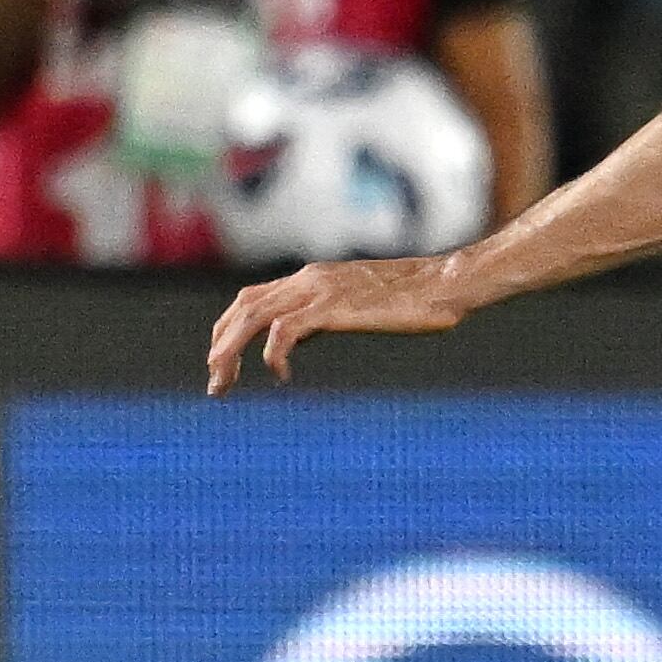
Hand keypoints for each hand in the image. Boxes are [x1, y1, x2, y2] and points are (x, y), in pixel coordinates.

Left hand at [205, 256, 467, 391]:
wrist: (445, 284)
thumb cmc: (414, 299)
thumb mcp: (359, 305)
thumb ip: (324, 316)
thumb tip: (299, 337)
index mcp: (311, 278)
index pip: (252, 299)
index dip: (228, 330)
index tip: (222, 362)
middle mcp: (307, 279)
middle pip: (243, 307)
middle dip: (221, 345)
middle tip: (215, 383)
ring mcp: (318, 290)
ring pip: (254, 317)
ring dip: (231, 351)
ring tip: (225, 382)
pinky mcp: (332, 307)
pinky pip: (284, 330)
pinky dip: (273, 355)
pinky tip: (279, 375)